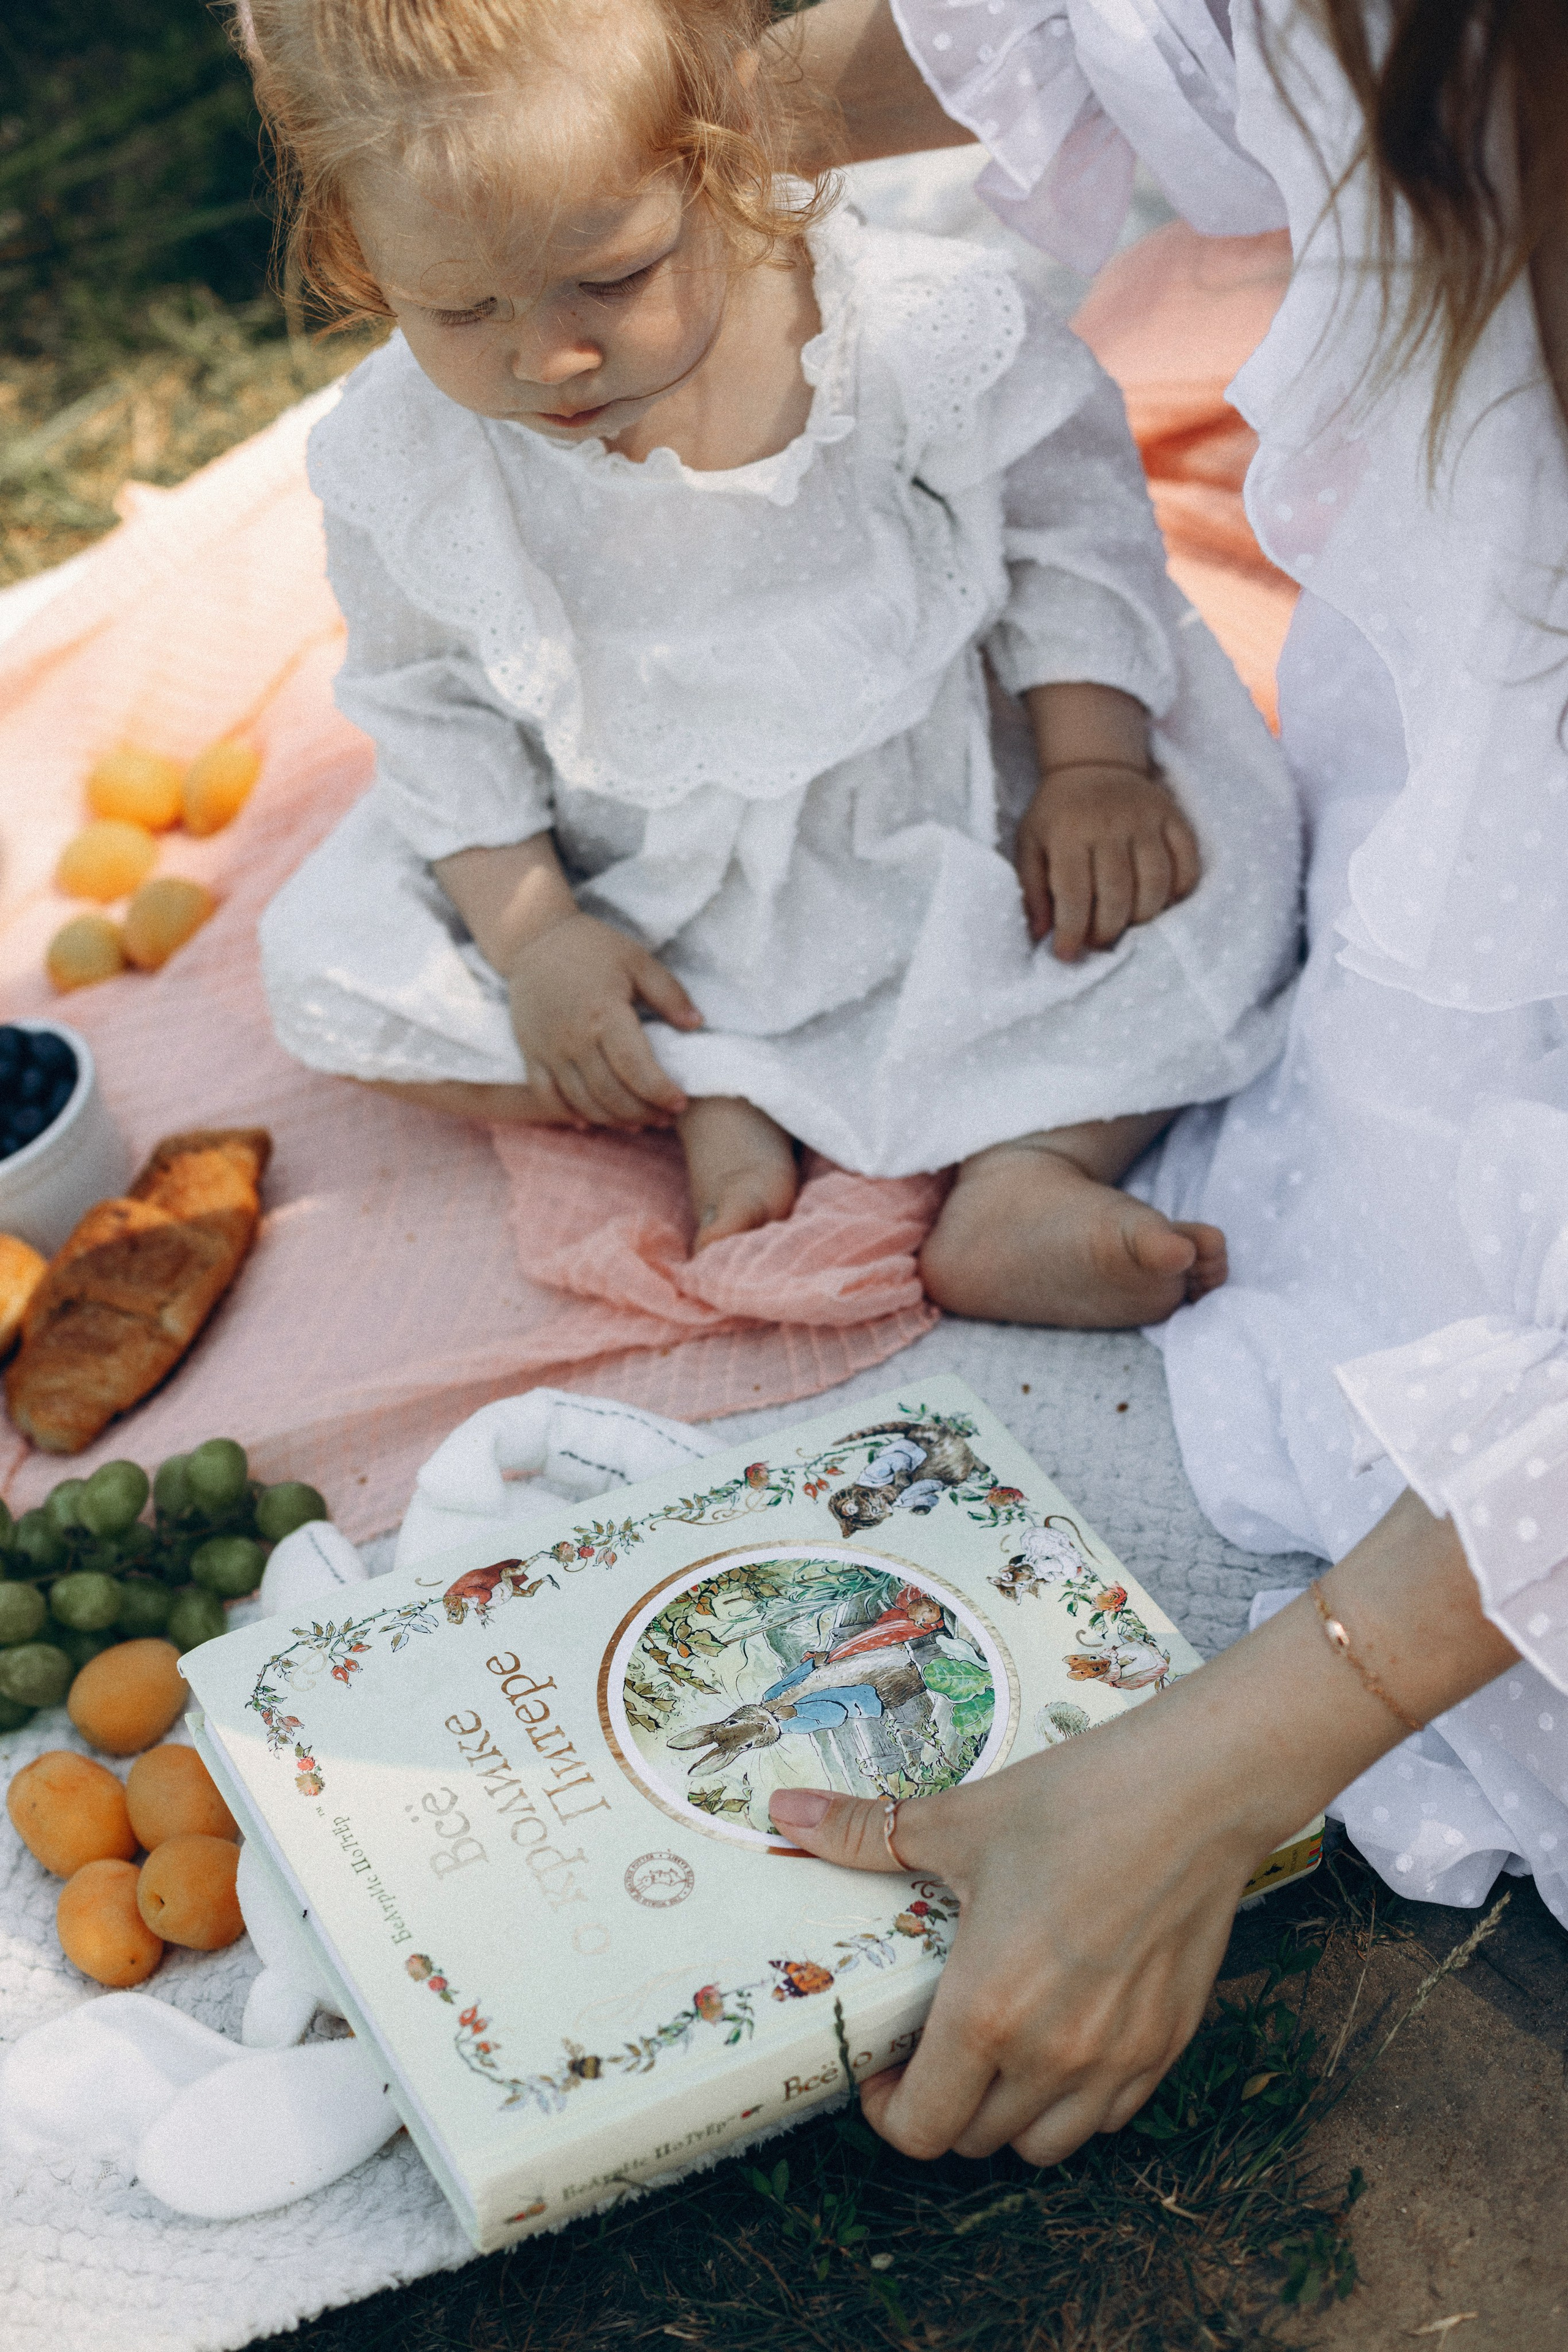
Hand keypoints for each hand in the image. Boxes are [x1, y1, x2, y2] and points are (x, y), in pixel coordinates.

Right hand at [505, 912, 701, 1129]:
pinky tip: (591, 1121)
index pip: (635, 1068)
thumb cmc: (592, 947)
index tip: (680, 1103)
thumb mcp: (637, 960)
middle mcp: (574, 1038)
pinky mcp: (531, 1053)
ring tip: (638, 1122)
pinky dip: (568, 1114)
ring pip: (582, 1101)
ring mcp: (549, 1049)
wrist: (534, 939)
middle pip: (610, 1093)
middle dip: (642, 1112)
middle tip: (665, 1118)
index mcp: (604, 1013)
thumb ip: (669, 993)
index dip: (659, 1092)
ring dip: (613, 1120)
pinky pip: (547, 1097)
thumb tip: (696, 1024)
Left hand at [767, 1490, 1520, 2167]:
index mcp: (988, 2010)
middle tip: (932, 2045)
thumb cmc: (1077, 1802)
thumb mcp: (959, 1820)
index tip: (882, 2071)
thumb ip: (865, 1833)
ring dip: (1009, 2113)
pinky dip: (1077, 2097)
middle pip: (978, 2138)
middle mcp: (1053, 2055)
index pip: (923, 2128)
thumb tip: (783, 1812)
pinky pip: (1109, 2114)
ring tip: (995, 2049)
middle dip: (943, 2103)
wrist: (1197, 1792)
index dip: (889, 2111)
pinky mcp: (1167, 2045)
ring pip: (1046, 2141)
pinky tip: (1064, 2034)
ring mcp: (1117, 2059)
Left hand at [1016, 763, 1199, 960]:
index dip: (1071, 931)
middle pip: (1117, 893)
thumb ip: (1033, 889)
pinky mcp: (1173, 816)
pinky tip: (1163, 902)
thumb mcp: (1030, 844)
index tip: (1067, 954)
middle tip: (1099, 942)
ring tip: (1128, 925)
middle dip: (1107, 930)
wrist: (1093, 763)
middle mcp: (1109, 825)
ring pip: (1155, 882)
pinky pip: (1187, 861)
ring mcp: (1146, 820)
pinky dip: (1179, 889)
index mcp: (1068, 833)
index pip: (1073, 893)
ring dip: (1143, 916)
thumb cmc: (1057, 813)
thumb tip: (1042, 935)